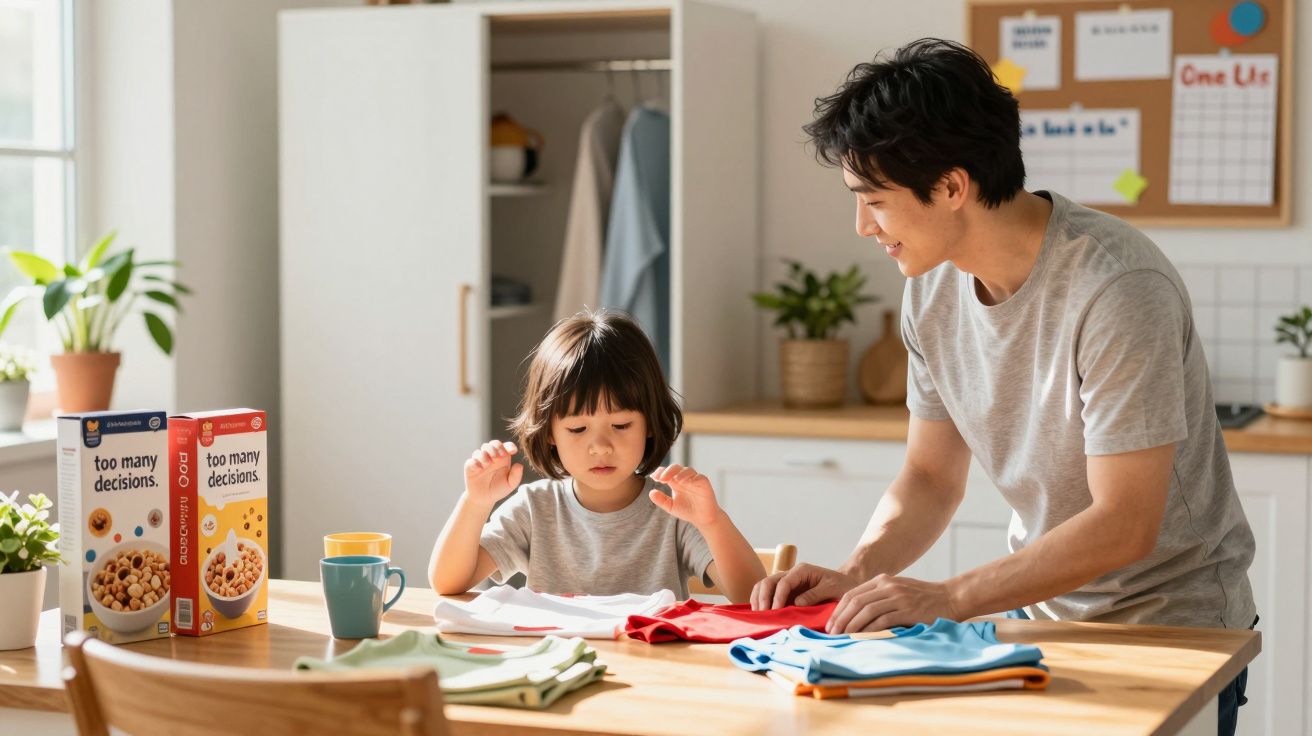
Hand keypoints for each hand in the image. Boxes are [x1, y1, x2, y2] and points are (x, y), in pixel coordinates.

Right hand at [463, 440, 522, 504]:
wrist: (484, 499)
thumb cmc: (498, 489)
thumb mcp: (510, 484)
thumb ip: (516, 475)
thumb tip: (519, 465)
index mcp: (503, 458)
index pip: (506, 446)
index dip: (510, 446)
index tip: (513, 451)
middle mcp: (492, 457)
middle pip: (494, 443)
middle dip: (497, 447)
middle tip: (499, 457)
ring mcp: (480, 461)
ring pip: (482, 450)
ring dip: (486, 454)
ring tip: (488, 464)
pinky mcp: (470, 467)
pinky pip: (471, 461)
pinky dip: (475, 463)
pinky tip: (479, 469)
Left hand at [648, 465, 721, 527]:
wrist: (702, 518)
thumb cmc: (687, 511)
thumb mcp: (670, 506)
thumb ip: (661, 500)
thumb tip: (651, 492)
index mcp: (675, 482)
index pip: (666, 472)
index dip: (659, 472)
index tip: (653, 477)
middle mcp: (684, 478)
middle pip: (675, 468)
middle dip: (667, 471)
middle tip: (661, 478)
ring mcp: (694, 479)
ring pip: (686, 470)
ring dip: (678, 473)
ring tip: (672, 479)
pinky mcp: (703, 482)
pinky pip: (697, 476)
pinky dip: (690, 477)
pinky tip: (683, 481)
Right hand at [750, 563, 858, 609]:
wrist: (847, 585)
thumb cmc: (842, 586)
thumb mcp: (833, 589)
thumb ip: (815, 594)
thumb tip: (796, 603)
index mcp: (802, 571)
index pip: (783, 582)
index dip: (777, 597)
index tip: (775, 612)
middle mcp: (791, 574)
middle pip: (768, 581)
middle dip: (763, 598)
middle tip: (763, 615)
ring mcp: (786, 583)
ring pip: (763, 586)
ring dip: (758, 599)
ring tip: (758, 616)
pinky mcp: (785, 593)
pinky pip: (767, 594)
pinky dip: (760, 602)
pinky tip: (760, 613)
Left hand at [826, 574, 959, 633]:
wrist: (951, 598)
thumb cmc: (922, 599)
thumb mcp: (898, 591)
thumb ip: (879, 598)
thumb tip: (855, 617)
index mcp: (882, 580)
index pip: (851, 594)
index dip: (838, 610)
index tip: (830, 625)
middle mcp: (888, 586)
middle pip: (856, 602)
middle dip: (840, 619)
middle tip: (831, 634)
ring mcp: (898, 597)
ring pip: (866, 611)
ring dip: (852, 626)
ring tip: (843, 638)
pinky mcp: (909, 610)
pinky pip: (883, 620)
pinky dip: (870, 630)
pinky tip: (862, 639)